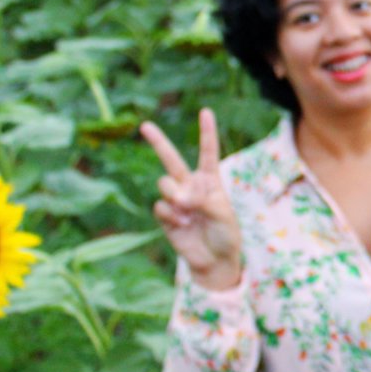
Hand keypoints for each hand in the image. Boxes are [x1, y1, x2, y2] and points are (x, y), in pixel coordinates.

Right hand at [141, 109, 242, 290]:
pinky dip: (172, 216)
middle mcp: (191, 186)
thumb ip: (203, 200)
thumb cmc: (226, 234)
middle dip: (158, 142)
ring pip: (165, 184)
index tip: (206, 111)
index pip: (208, 152)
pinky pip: (161, 206)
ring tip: (188, 211)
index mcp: (211, 180)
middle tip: (144, 125)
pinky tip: (183, 225)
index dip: (207, 132)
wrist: (214, 260)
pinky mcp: (165, 215)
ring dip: (176, 196)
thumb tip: (179, 198)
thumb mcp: (223, 214)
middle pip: (171, 159)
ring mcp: (176, 200)